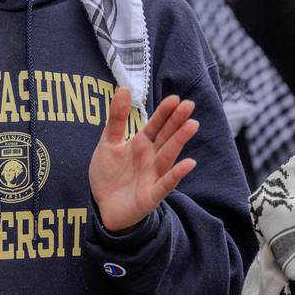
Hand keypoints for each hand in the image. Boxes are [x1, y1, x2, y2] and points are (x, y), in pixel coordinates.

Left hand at [89, 88, 198, 233]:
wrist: (102, 206)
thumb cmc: (109, 172)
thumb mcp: (108, 141)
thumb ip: (117, 117)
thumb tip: (124, 89)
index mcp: (142, 143)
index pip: (156, 125)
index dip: (165, 112)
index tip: (175, 98)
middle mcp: (151, 157)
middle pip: (166, 137)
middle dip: (177, 121)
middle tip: (189, 105)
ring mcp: (153, 175)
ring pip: (168, 155)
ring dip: (179, 141)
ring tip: (192, 125)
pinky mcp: (151, 195)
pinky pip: (166, 183)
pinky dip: (176, 174)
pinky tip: (189, 163)